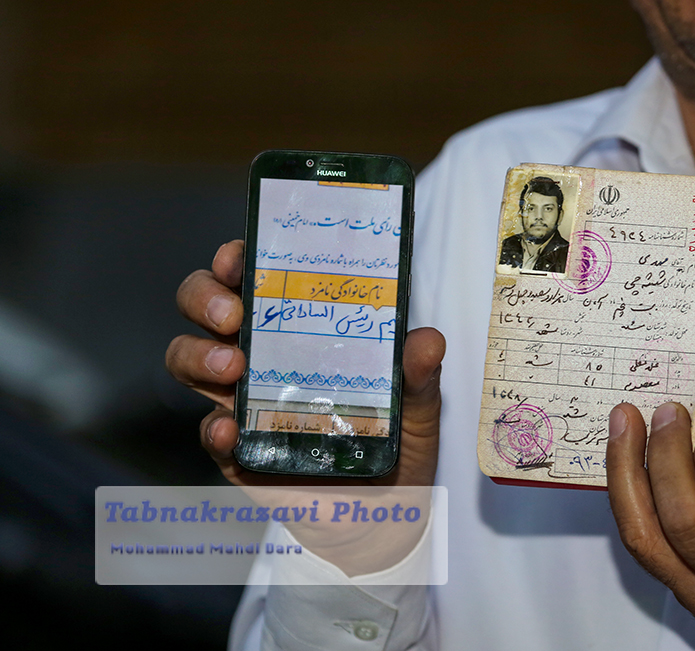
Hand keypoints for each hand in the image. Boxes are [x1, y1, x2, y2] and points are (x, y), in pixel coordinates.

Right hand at [165, 240, 445, 488]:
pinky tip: (229, 430)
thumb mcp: (417, 407)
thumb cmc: (396, 446)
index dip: (237, 259)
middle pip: (205, 309)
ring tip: (232, 368)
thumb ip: (419, 375)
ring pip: (188, 360)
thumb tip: (427, 339)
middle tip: (232, 315)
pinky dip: (213, 429)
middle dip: (204, 298)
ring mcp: (242, 404)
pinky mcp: (238, 454)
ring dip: (198, 355)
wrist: (385, 517)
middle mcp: (261, 357)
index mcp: (300, 331)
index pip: (255, 279)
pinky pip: (209, 435)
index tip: (241, 255)